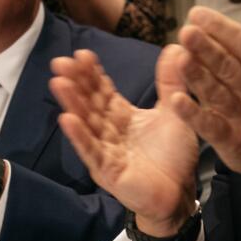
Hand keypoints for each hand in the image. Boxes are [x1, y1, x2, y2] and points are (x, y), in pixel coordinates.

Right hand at [50, 46, 198, 240]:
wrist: (181, 193)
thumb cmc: (175, 155)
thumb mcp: (175, 111)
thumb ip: (171, 82)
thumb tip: (173, 47)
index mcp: (122, 117)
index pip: (103, 91)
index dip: (92, 74)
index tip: (82, 53)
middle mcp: (109, 132)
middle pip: (89, 103)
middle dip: (75, 83)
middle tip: (61, 61)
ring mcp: (106, 152)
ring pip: (87, 124)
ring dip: (72, 103)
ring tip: (59, 82)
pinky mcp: (109, 172)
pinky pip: (92, 152)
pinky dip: (80, 136)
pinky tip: (66, 119)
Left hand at [170, 0, 240, 208]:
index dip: (221, 28)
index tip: (197, 13)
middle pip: (230, 66)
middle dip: (207, 47)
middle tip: (185, 30)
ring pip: (218, 92)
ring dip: (197, 75)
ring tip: (178, 56)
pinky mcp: (231, 140)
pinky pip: (210, 125)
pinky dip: (193, 113)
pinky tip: (176, 99)